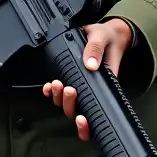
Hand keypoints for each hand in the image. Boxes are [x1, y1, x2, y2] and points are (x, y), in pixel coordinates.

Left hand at [42, 18, 132, 141]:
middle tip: (70, 89)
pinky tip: (49, 87)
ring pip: (66, 103)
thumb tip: (90, 65)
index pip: (96, 112)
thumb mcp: (103, 37)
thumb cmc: (108, 38)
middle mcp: (91, 89)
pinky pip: (58, 91)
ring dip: (59, 98)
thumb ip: (96, 49)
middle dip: (70, 104)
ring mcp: (79, 85)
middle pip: (77, 109)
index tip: (81, 118)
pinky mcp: (69, 77)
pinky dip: (51, 91)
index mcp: (103, 85)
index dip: (87, 124)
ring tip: (57, 84)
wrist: (104, 32)